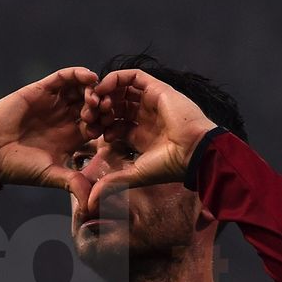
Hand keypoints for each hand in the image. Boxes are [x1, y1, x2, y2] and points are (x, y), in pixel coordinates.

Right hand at [0, 66, 96, 206]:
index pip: (99, 126)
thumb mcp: (50, 175)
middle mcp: (64, 118)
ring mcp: (54, 103)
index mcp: (71, 138)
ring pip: (81, 89)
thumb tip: (93, 203)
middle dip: (103, 106)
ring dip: (93, 90)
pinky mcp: (41, 90)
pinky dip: (78, 73)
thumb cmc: (18, 167)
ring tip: (97, 96)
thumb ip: (73, 183)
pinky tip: (90, 77)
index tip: (112, 129)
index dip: (108, 125)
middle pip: (93, 105)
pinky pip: (64, 77)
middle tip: (107, 110)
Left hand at [79, 69, 216, 214]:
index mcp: (140, 135)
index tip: (89, 135)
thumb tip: (88, 205)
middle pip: (114, 107)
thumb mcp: (133, 175)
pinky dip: (114, 79)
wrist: (194, 151)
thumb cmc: (169, 166)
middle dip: (97, 111)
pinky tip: (102, 90)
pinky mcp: (157, 88)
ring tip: (93, 104)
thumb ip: (110, 184)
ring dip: (103, 95)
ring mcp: (150, 101)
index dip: (98, 128)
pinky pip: (132, 76)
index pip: (113, 125)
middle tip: (87, 118)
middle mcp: (145, 117)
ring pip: (120, 90)